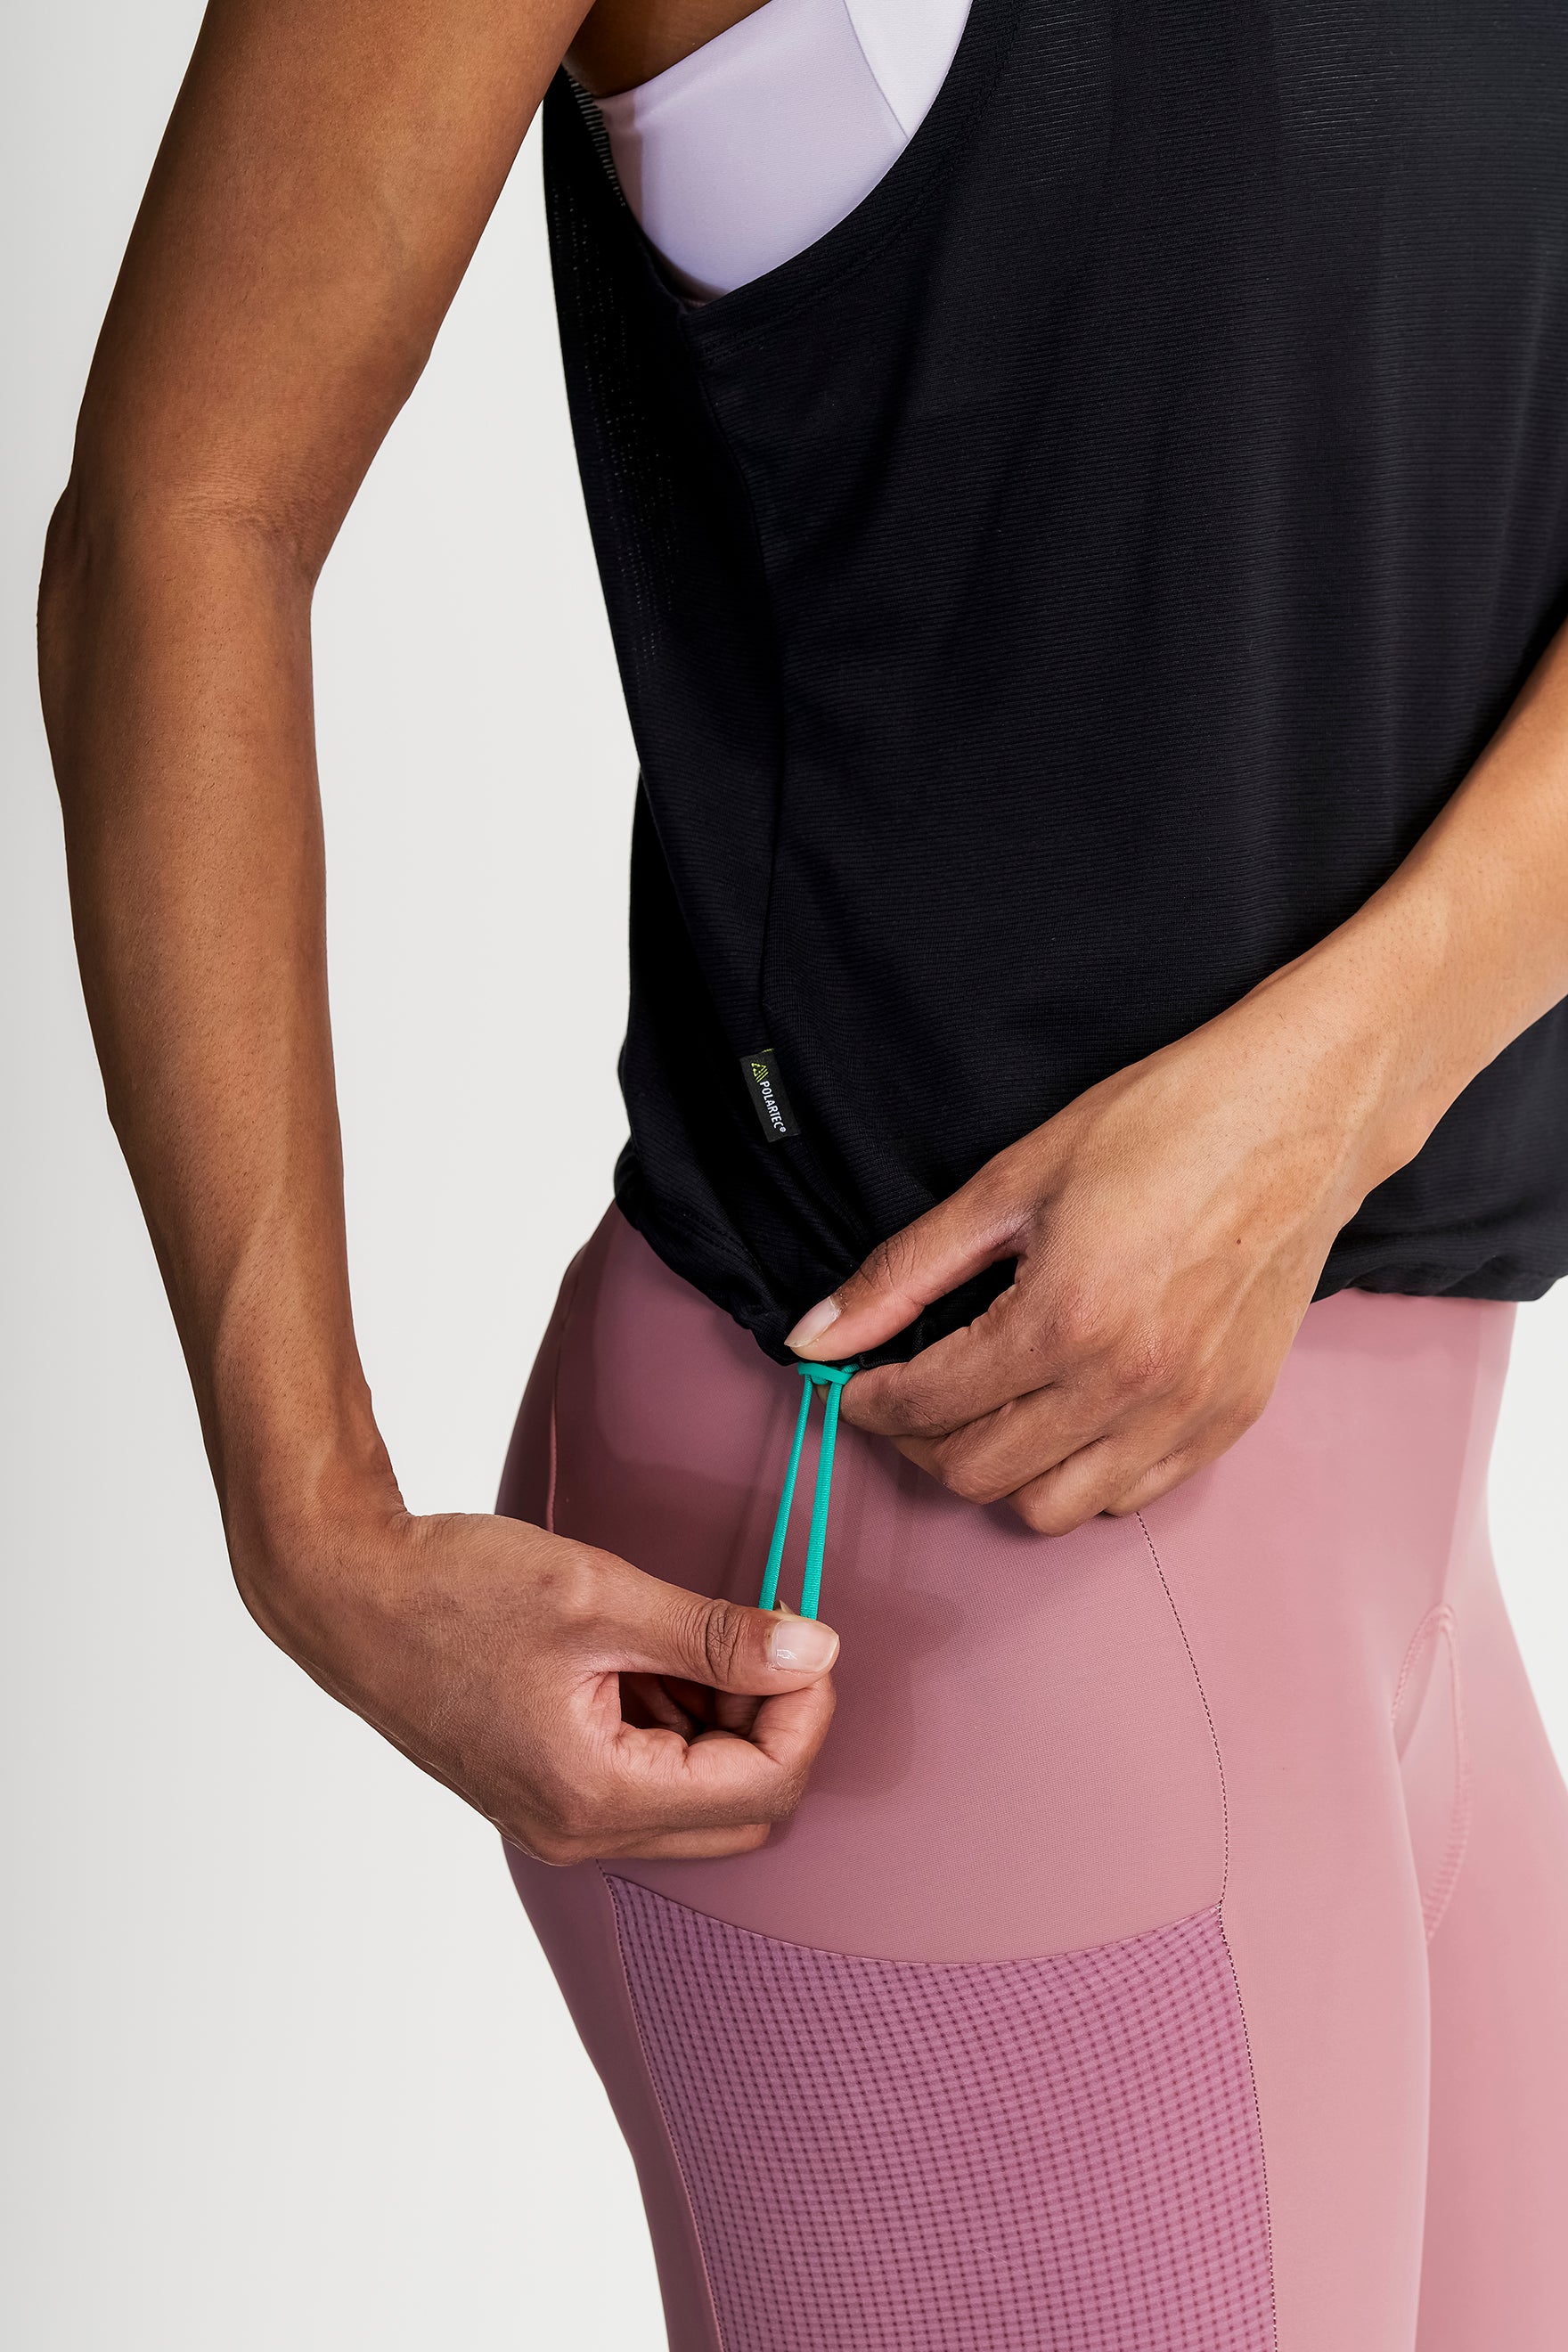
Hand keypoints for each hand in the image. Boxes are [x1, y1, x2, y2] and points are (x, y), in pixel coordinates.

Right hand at [239, 1504, 838, 1863]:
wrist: (347, 1595)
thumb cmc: (455, 1591)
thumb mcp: (601, 1597)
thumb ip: (716, 1633)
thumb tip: (814, 1650)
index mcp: (596, 1796)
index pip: (764, 1786)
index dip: (805, 1708)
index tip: (804, 1634)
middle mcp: (578, 1831)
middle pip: (742, 1810)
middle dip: (771, 1723)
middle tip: (758, 1636)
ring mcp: (558, 1818)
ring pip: (698, 1797)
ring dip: (721, 1719)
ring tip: (682, 1633)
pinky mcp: (546, 1790)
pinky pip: (647, 1779)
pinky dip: (673, 1720)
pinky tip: (645, 1652)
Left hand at [789, 969, 1409, 1532]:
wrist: (1303, 1112)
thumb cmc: (1163, 1124)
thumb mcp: (1011, 1182)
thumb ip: (905, 1272)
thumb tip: (816, 1336)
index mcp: (1066, 1319)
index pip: (927, 1408)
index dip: (869, 1402)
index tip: (853, 1383)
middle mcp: (1129, 1385)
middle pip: (978, 1475)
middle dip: (920, 1442)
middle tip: (911, 1392)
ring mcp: (1189, 1413)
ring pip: (1052, 1510)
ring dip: (999, 1470)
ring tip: (986, 1408)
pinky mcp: (1233, 1418)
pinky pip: (1131, 1497)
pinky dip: (1080, 1475)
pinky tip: (1065, 1413)